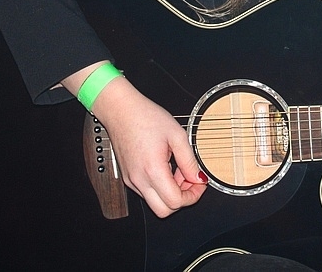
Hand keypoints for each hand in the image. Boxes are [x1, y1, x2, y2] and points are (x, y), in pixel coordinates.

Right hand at [87, 74, 207, 216]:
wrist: (121, 110)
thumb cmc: (146, 117)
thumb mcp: (177, 135)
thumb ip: (189, 161)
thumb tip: (198, 178)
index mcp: (152, 169)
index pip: (175, 201)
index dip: (193, 195)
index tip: (200, 182)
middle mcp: (139, 180)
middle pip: (164, 211)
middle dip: (182, 199)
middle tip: (191, 181)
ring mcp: (131, 181)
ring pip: (155, 203)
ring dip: (171, 192)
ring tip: (178, 169)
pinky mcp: (128, 178)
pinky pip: (147, 193)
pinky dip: (160, 187)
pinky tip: (166, 168)